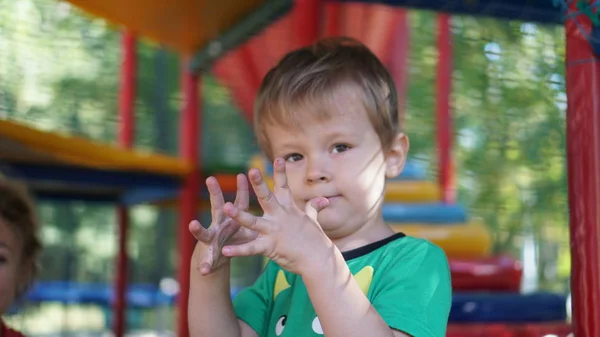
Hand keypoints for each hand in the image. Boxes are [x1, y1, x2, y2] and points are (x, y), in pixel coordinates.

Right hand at [189, 174, 258, 274]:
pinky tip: (203, 270)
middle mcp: (219, 224)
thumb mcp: (247, 228)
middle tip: (210, 179)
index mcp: (232, 218)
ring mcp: (211, 239)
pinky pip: (206, 261)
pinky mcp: (207, 255)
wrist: (217, 256)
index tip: (242, 174)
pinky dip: (205, 265)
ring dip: (198, 229)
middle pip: (217, 206)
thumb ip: (257, 219)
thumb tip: (278, 209)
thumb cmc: (234, 237)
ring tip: (192, 224)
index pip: (239, 201)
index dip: (241, 189)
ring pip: (203, 232)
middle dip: (214, 192)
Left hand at [221, 158, 332, 274]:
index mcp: (289, 209)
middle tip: (252, 171)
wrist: (318, 260)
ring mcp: (274, 232)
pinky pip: (251, 249)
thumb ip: (313, 208)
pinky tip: (226, 250)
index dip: (281, 172)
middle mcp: (280, 217)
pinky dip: (238, 250)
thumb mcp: (313, 221)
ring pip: (253, 221)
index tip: (278, 158)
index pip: (284, 187)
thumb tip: (323, 200)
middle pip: (267, 197)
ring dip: (239, 215)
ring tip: (227, 207)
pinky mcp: (270, 247)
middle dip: (259, 184)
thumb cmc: (316, 240)